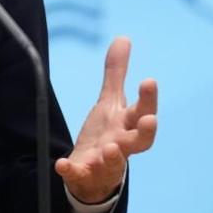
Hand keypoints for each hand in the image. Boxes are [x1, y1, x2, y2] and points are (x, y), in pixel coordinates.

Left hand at [55, 36, 157, 203]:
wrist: (95, 174)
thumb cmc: (109, 134)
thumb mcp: (111, 102)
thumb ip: (116, 73)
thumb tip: (123, 37)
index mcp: (127, 125)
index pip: (143, 111)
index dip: (148, 98)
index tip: (149, 80)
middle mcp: (121, 144)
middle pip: (139, 140)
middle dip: (146, 131)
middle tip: (150, 120)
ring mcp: (105, 162)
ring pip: (113, 161)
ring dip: (112, 156)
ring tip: (110, 148)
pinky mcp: (85, 174)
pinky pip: (78, 174)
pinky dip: (71, 170)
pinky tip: (62, 164)